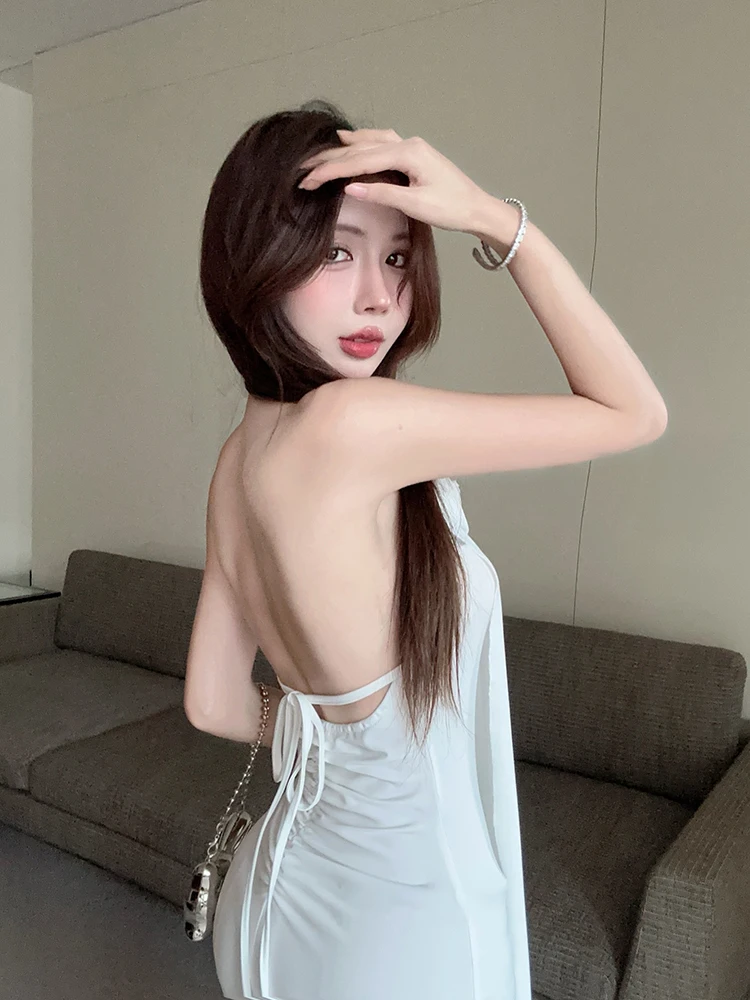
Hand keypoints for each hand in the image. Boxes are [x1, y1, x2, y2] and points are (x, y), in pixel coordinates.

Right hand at [297, 128, 490, 234]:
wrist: (478, 209)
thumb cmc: (452, 208)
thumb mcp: (416, 205)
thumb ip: (382, 193)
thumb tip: (349, 187)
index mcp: (408, 153)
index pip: (359, 161)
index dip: (331, 171)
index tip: (308, 180)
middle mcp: (408, 144)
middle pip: (360, 148)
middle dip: (330, 159)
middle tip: (304, 169)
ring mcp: (411, 147)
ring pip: (370, 141)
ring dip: (344, 147)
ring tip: (323, 151)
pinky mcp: (414, 154)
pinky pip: (381, 143)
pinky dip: (363, 143)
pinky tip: (354, 142)